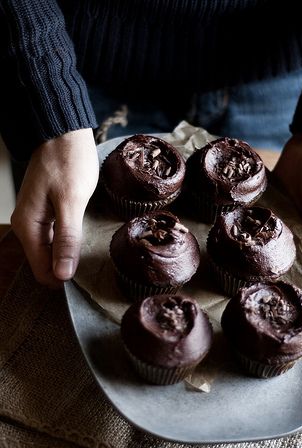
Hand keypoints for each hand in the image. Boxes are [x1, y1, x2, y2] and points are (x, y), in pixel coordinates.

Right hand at [11, 128, 98, 286]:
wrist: (64, 134)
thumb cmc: (68, 162)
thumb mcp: (71, 201)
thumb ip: (67, 239)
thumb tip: (62, 274)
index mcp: (29, 227)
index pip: (42, 271)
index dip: (63, 277)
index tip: (85, 274)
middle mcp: (27, 226)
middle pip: (45, 263)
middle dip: (66, 267)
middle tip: (90, 259)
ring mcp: (35, 220)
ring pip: (50, 252)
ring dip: (68, 255)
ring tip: (87, 248)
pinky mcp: (45, 213)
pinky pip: (54, 238)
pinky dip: (67, 242)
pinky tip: (80, 236)